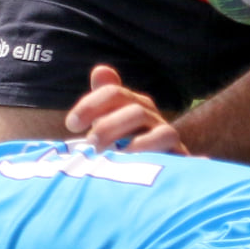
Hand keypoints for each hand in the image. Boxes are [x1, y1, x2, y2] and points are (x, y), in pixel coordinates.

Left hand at [65, 64, 188, 153]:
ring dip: (121, 133)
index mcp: (132, 104)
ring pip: (144, 118)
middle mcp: (150, 114)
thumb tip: (101, 70)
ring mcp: (165, 131)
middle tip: (90, 143)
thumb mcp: (106, 129)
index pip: (113, 92)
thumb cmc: (123, 152)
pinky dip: (145, 146)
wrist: (155, 178)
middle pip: (132, 107)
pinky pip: (165, 137)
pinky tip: (126, 158)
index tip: (72, 125)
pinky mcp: (177, 150)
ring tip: (105, 153)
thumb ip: (99, 104)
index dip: (90, 105)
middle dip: (107, 123)